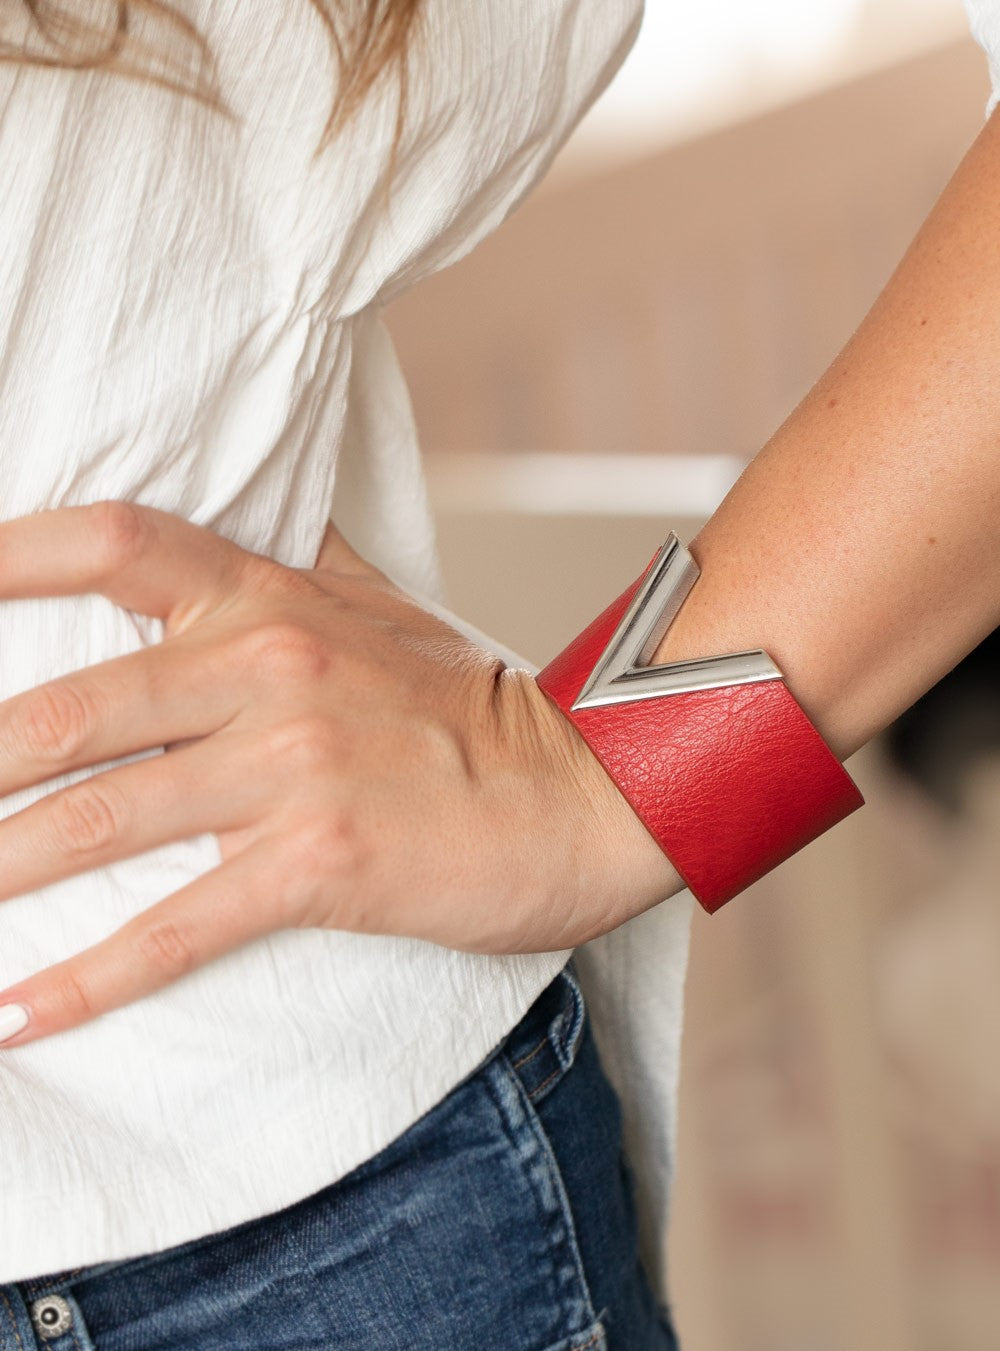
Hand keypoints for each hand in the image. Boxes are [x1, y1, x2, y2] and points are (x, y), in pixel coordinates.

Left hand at [0, 501, 678, 1046]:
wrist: (580, 791)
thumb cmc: (471, 704)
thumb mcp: (383, 604)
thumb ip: (299, 558)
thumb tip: (236, 517)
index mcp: (272, 598)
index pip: (112, 544)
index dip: (3, 557)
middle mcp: (268, 669)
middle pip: (69, 707)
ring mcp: (290, 769)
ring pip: (101, 816)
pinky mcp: (317, 864)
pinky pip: (174, 925)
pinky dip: (86, 977)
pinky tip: (17, 1014)